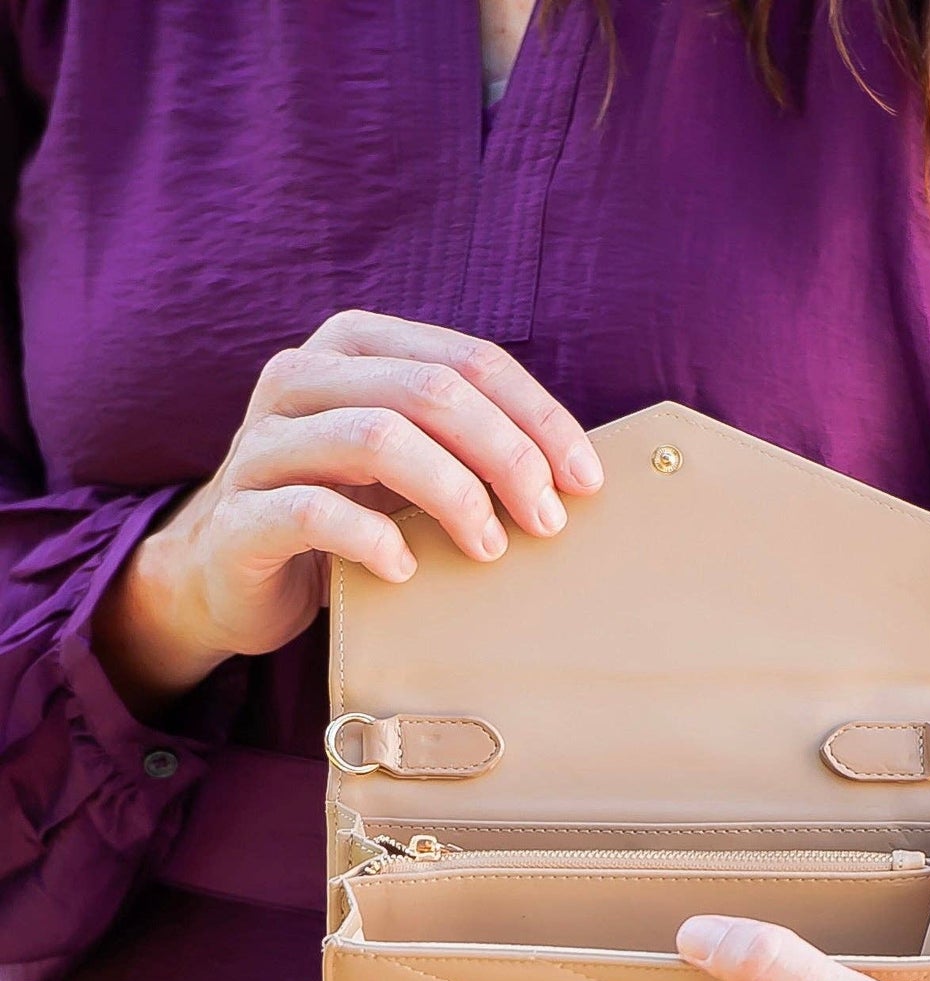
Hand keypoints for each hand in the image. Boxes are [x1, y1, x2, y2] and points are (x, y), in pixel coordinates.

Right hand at [93, 309, 604, 714]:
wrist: (233, 574)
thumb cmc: (344, 510)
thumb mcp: (411, 463)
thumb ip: (470, 442)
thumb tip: (576, 471)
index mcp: (354, 346)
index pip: (467, 361)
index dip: (539, 417)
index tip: (586, 481)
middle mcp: (302, 378)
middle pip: (429, 392)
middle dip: (506, 456)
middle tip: (547, 521)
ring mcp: (263, 442)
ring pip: (376, 438)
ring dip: (451, 495)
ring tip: (488, 548)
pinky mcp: (238, 514)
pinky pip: (313, 512)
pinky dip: (373, 540)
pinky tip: (406, 569)